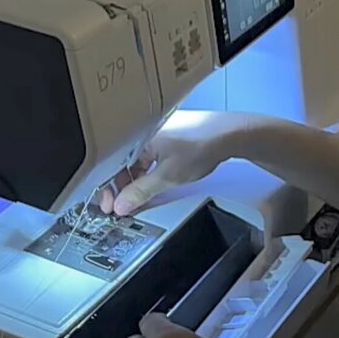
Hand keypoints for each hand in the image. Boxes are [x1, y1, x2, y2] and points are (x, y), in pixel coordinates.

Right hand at [100, 110, 262, 215]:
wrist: (229, 134)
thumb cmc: (201, 147)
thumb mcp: (168, 176)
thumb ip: (142, 192)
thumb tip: (122, 205)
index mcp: (136, 137)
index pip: (111, 165)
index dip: (109, 188)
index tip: (110, 206)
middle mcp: (141, 131)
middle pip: (121, 163)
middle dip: (121, 186)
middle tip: (123, 206)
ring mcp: (153, 132)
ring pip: (135, 160)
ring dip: (135, 180)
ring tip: (138, 197)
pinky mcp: (165, 135)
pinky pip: (147, 155)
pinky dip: (147, 170)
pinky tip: (152, 182)